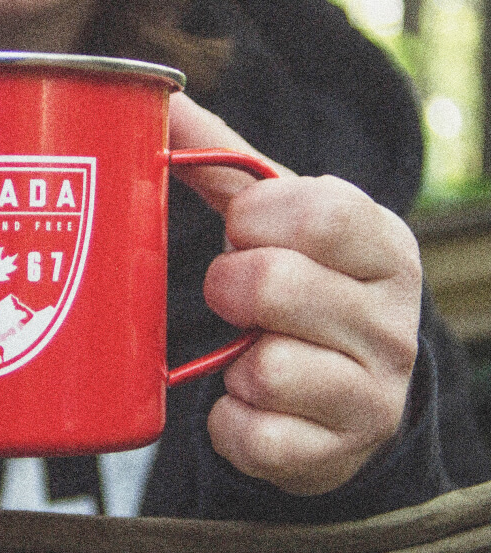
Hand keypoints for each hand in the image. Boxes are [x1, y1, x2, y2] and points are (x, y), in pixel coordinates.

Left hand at [168, 94, 420, 494]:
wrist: (345, 401)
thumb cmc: (303, 290)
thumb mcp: (282, 222)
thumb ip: (226, 161)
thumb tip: (161, 97)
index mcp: (383, 247)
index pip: (322, 211)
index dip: (256, 219)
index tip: (242, 230)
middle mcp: (392, 321)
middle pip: (276, 285)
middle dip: (229, 288)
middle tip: (232, 296)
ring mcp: (373, 395)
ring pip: (267, 369)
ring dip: (234, 362)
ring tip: (248, 354)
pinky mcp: (337, 455)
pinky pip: (255, 437)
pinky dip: (230, 422)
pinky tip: (247, 405)